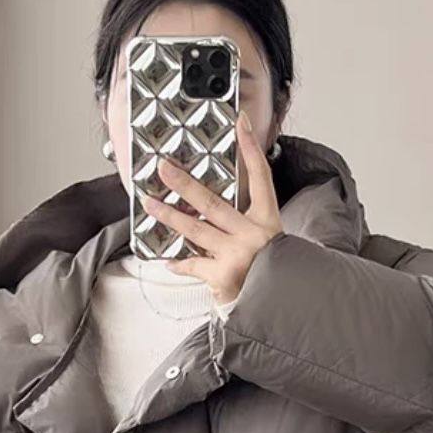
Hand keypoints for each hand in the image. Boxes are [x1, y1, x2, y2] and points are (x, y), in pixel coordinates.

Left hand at [140, 110, 282, 305]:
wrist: (281, 309)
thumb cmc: (273, 276)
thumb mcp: (271, 244)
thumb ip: (246, 226)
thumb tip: (211, 212)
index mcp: (268, 221)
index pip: (261, 177)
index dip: (250, 149)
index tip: (240, 124)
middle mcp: (254, 234)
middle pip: (213, 202)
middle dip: (184, 183)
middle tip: (164, 168)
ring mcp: (237, 254)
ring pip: (195, 229)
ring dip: (169, 216)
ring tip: (151, 204)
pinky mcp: (222, 276)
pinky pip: (193, 264)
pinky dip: (180, 264)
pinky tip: (169, 260)